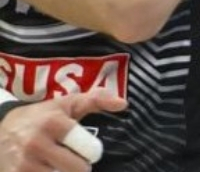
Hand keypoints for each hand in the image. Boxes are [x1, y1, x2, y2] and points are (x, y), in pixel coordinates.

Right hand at [0, 88, 126, 170]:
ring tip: (61, 165)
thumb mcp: (68, 103)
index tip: (91, 150)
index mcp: (53, 123)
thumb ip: (96, 99)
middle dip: (82, 167)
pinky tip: (50, 170)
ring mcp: (23, 164)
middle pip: (77, 169)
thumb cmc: (42, 115)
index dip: (93, 151)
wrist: (1, 129)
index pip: (87, 147)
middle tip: (77, 161)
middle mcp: (36, 144)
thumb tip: (123, 104)